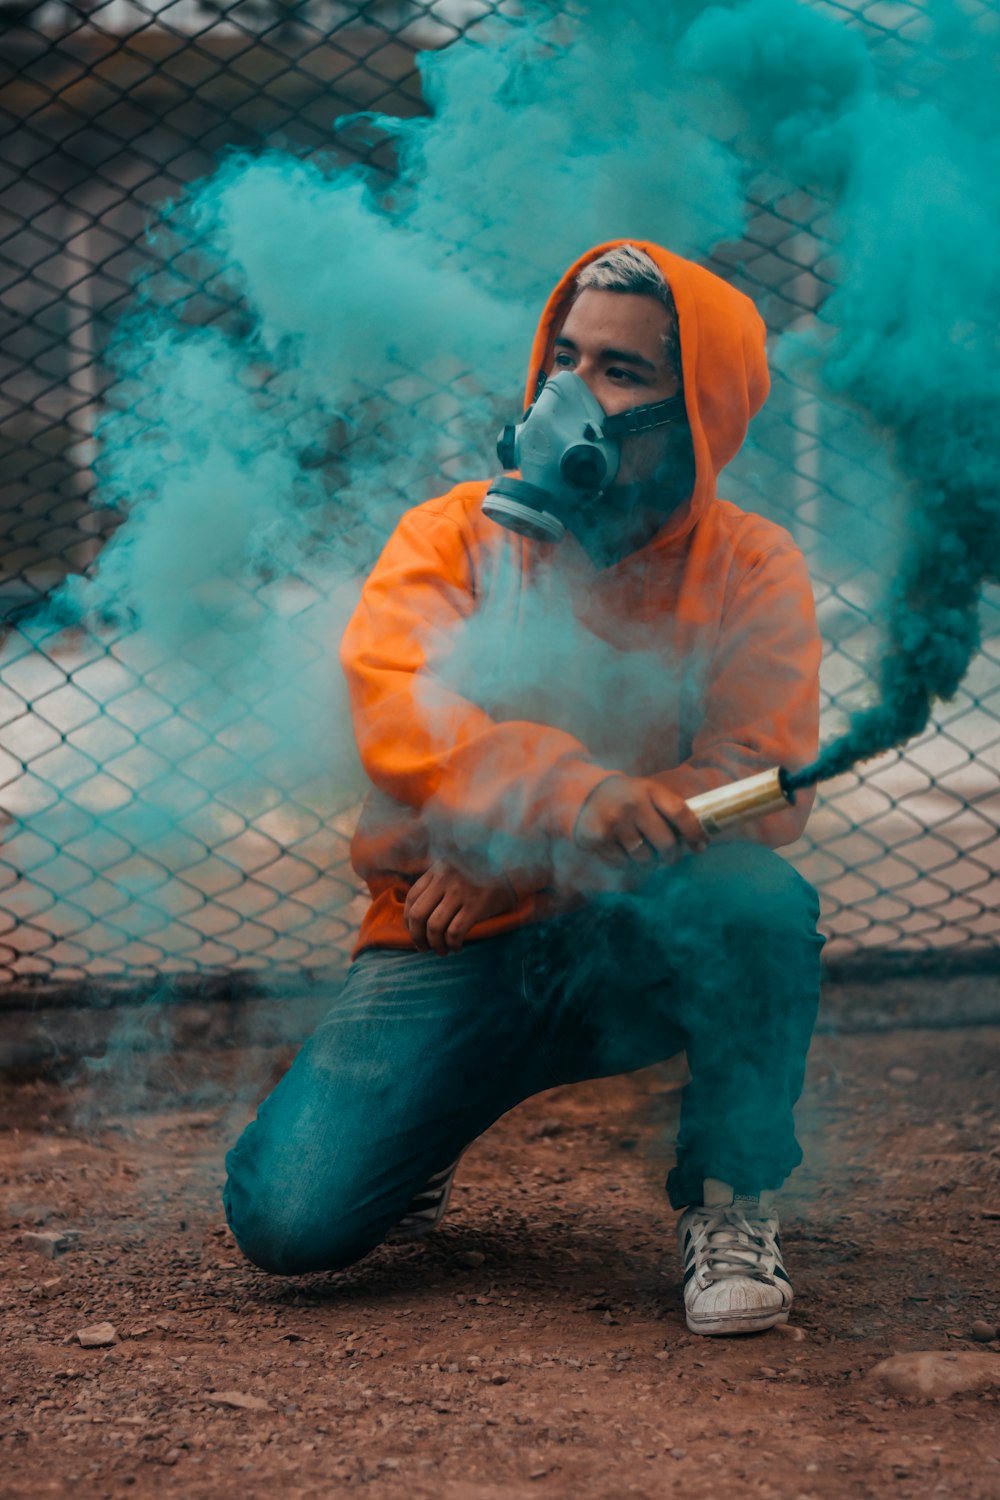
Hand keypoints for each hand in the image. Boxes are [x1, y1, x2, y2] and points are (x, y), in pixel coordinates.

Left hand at [404, 861, 517, 955]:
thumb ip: (438, 882)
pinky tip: (457, 947)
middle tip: (423, 947)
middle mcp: (444, 879)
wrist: (515, 866)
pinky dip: (452, 944)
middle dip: (416, 937)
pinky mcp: (476, 905)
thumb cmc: (484, 872)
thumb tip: (420, 915)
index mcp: (437, 870)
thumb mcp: (456, 868)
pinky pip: (455, 932)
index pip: (411, 898)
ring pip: (434, 927)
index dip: (407, 920)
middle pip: (417, 915)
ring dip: (434, 945)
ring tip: (441, 951)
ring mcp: (460, 892)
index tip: (414, 932)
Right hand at [574, 774, 707, 868]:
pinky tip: (625, 854)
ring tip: (647, 859)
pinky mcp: (598, 838)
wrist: (585, 793)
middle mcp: (632, 805)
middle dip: (673, 857)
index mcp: (649, 790)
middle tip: (671, 860)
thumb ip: (669, 810)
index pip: (680, 812)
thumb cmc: (626, 797)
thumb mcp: (647, 793)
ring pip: (645, 859)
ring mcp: (614, 822)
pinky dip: (628, 864)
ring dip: (650, 864)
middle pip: (666, 842)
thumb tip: (699, 841)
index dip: (694, 833)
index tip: (700, 847)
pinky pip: (623, 864)